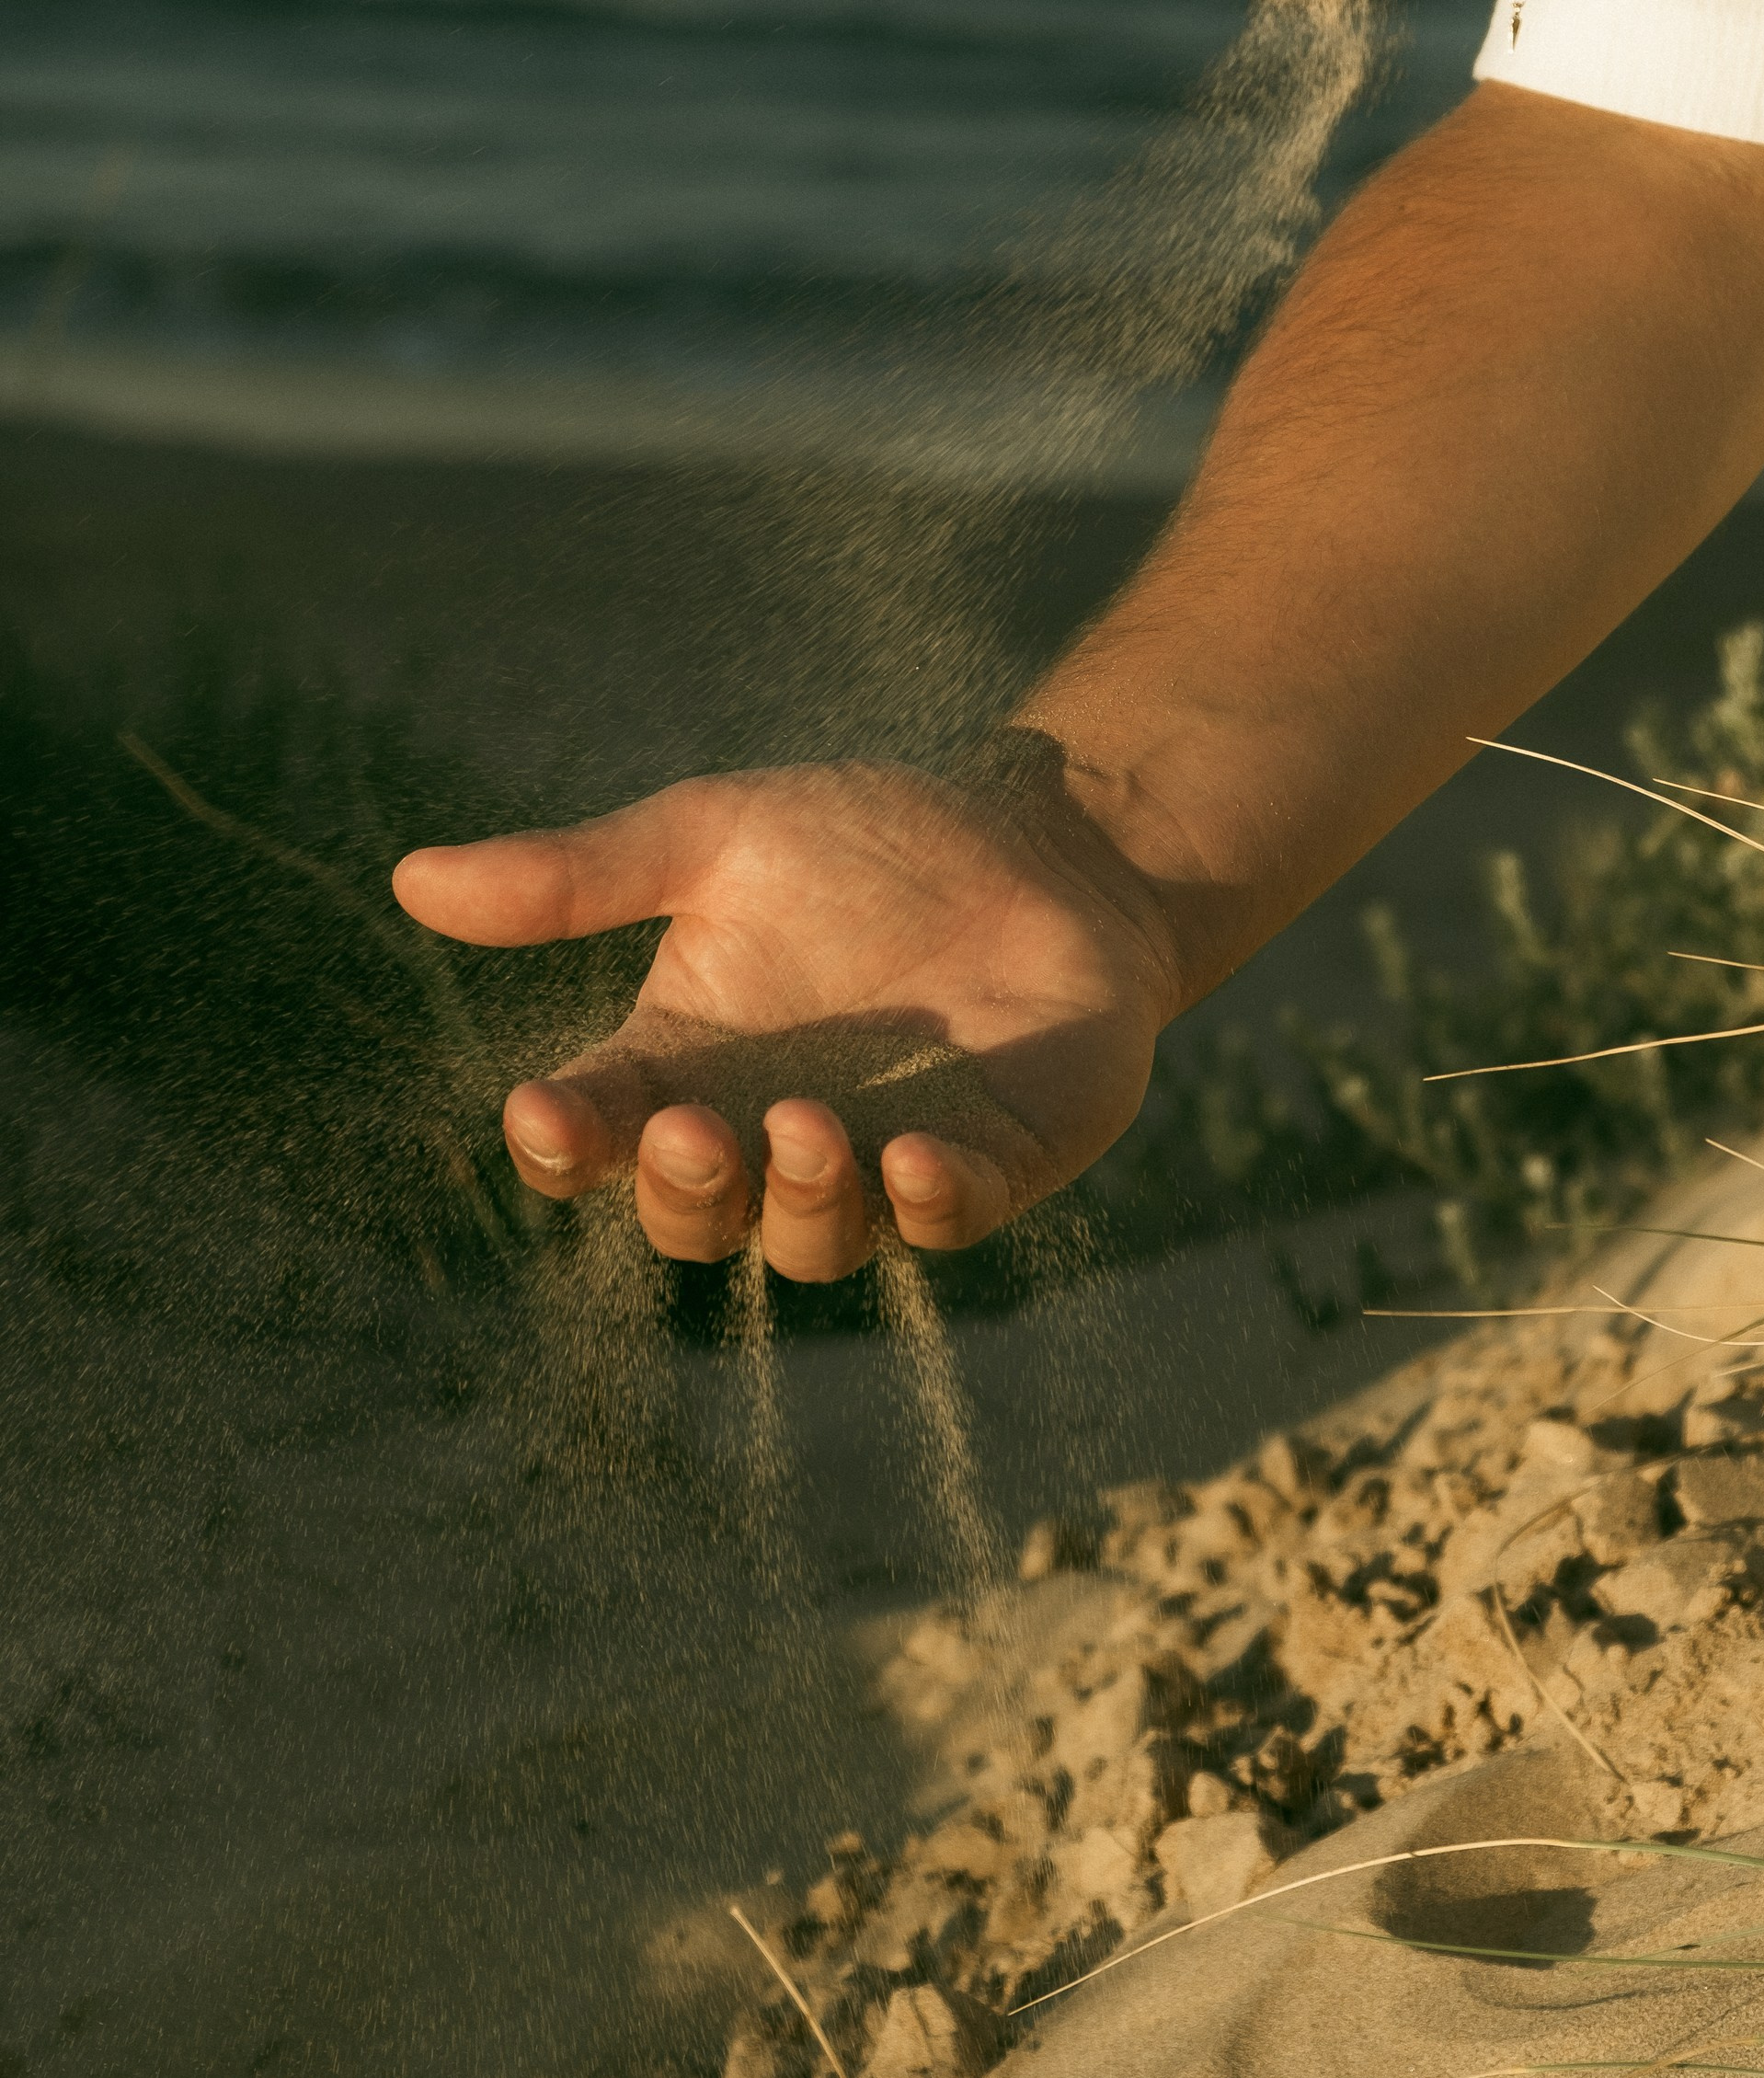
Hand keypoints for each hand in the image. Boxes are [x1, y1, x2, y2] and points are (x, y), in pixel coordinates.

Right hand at [392, 751, 1181, 1281]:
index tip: (543, 1111)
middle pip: (693, 1216)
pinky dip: (927, 1204)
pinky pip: (946, 1221)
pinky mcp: (988, 1168)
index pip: (595, 1134)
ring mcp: (877, 1163)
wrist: (1040, 840)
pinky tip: (915, 1159)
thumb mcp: (714, 836)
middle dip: (683, 1189)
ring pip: (813, 1241)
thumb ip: (580, 874)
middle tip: (695, 1130)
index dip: (563, 1140)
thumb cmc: (869, 840)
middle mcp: (767, 1133)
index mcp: (686, 1062)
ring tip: (806, 1128)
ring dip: (799, 1200)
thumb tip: (409, 878)